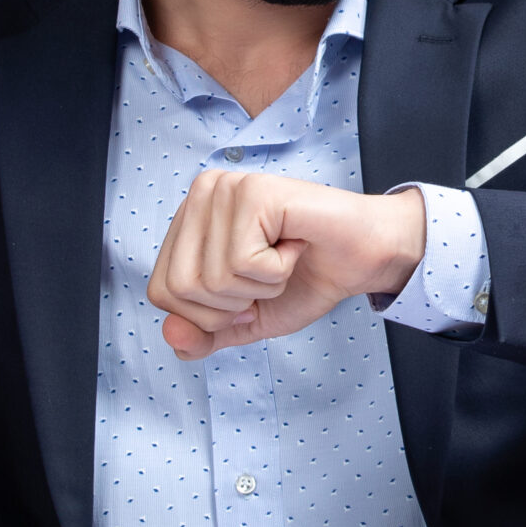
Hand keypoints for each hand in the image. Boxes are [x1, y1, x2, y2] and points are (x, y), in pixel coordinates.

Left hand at [149, 173, 424, 357]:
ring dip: (261, 286)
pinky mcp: (254, 191)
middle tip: (270, 275)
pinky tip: (295, 246)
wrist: (364, 258)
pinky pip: (244, 262)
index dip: (208, 313)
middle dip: (233, 304)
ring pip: (213, 278)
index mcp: (188, 219)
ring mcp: (226, 188)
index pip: (161, 291)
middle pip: (180, 288)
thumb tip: (172, 338)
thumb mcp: (244, 320)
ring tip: (284, 258)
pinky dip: (277, 271)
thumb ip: (204, 335)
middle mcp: (200, 194)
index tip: (250, 291)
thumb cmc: (307, 278)